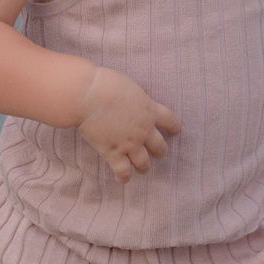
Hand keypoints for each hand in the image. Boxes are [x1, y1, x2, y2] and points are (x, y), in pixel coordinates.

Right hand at [74, 65, 180, 181]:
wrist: (88, 95)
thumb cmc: (104, 84)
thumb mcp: (130, 87)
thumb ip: (136, 99)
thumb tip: (133, 103)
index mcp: (149, 110)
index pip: (170, 120)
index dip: (174, 127)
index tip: (176, 131)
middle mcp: (144, 130)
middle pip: (160, 147)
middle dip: (159, 151)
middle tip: (156, 153)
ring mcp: (130, 143)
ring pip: (144, 163)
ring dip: (144, 167)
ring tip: (141, 169)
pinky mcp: (113, 152)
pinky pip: (123, 171)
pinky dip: (124, 177)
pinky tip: (122, 179)